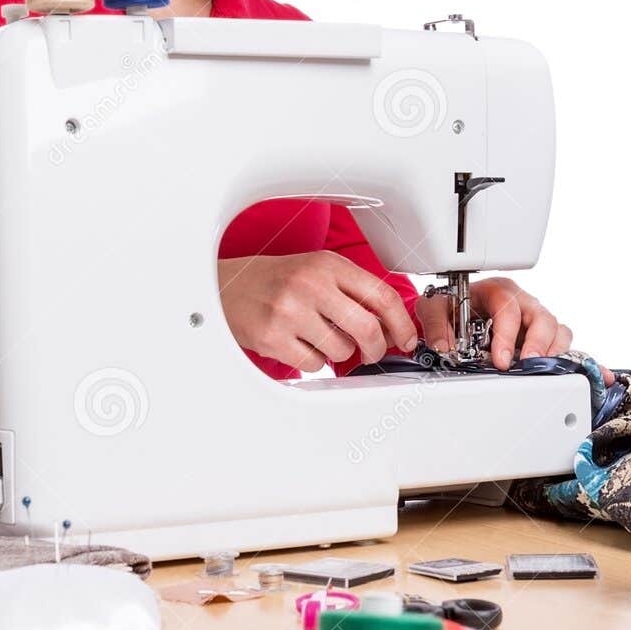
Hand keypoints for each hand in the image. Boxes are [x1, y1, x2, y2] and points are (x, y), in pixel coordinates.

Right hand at [218, 252, 417, 373]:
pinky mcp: (274, 337)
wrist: (225, 286)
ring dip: (337, 353)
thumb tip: (390, 327)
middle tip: (372, 353)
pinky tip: (298, 345)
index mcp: (327, 264)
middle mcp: (310, 284)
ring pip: (341, 351)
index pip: (381, 295)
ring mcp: (291, 311)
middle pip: (368, 328)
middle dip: (376, 348)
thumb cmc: (274, 281)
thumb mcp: (315, 271)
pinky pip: (313, 365)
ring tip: (319, 339)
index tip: (405, 339)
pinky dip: (311, 362)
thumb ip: (352, 292)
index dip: (401, 323)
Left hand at [416, 277, 614, 386]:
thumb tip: (445, 345)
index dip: (506, 335)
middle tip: (528, 364)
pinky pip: (569, 347)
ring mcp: (538, 320)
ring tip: (545, 371)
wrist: (456, 309)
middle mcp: (523, 303)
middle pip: (543, 317)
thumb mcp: (435, 307)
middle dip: (538, 343)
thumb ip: (438, 324)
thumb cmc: (452, 305)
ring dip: (555, 352)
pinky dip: (584, 361)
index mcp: (499, 291)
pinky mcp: (546, 338)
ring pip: (559, 330)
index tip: (500, 359)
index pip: (509, 308)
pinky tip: (600, 375)